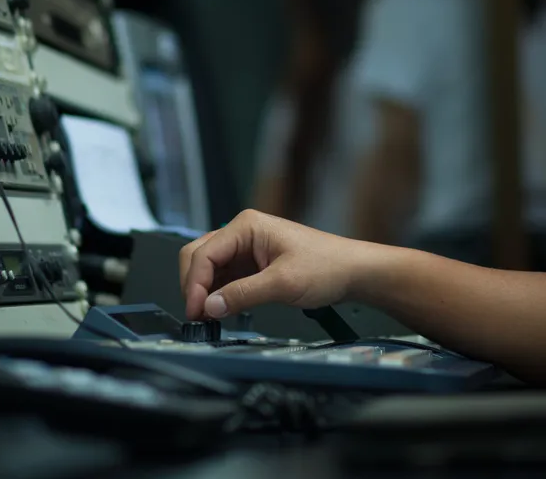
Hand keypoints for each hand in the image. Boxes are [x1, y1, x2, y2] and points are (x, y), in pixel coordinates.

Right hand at [179, 210, 371, 319]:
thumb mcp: (283, 283)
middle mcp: (242, 234)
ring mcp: (245, 249)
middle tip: (198, 315)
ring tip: (208, 318)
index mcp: (246, 226)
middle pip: (199, 256)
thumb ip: (243, 294)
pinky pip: (224, 279)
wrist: (351, 271)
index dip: (194, 284)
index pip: (205, 253)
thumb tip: (210, 306)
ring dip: (204, 292)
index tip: (195, 311)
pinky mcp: (251, 265)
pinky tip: (220, 311)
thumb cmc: (326, 266)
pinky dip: (217, 295)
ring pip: (208, 269)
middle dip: (194, 286)